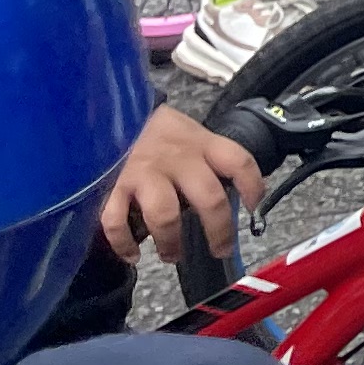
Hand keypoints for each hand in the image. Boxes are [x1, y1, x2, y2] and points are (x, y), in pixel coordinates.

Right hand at [102, 104, 263, 260]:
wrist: (109, 110)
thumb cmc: (155, 129)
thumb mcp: (188, 132)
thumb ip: (206, 157)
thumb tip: (225, 194)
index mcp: (201, 143)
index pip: (239, 162)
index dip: (252, 186)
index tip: (254, 207)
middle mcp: (177, 159)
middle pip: (209, 198)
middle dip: (218, 231)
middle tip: (220, 249)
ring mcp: (144, 173)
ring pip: (165, 215)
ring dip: (171, 242)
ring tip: (171, 255)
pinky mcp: (112, 185)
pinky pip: (117, 221)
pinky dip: (123, 243)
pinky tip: (131, 254)